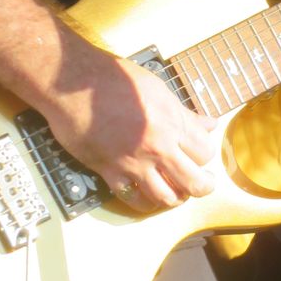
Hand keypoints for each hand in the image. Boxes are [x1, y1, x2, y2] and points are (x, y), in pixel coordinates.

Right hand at [40, 34, 217, 212]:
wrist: (72, 84)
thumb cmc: (113, 77)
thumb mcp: (156, 88)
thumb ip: (183, 112)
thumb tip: (209, 124)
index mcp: (172, 121)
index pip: (204, 151)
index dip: (204, 154)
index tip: (199, 153)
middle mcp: (158, 147)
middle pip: (194, 182)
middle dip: (203, 185)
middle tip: (201, 182)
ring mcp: (134, 163)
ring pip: (167, 197)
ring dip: (176, 197)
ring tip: (176, 191)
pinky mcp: (110, 173)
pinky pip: (134, 200)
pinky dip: (145, 202)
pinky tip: (147, 195)